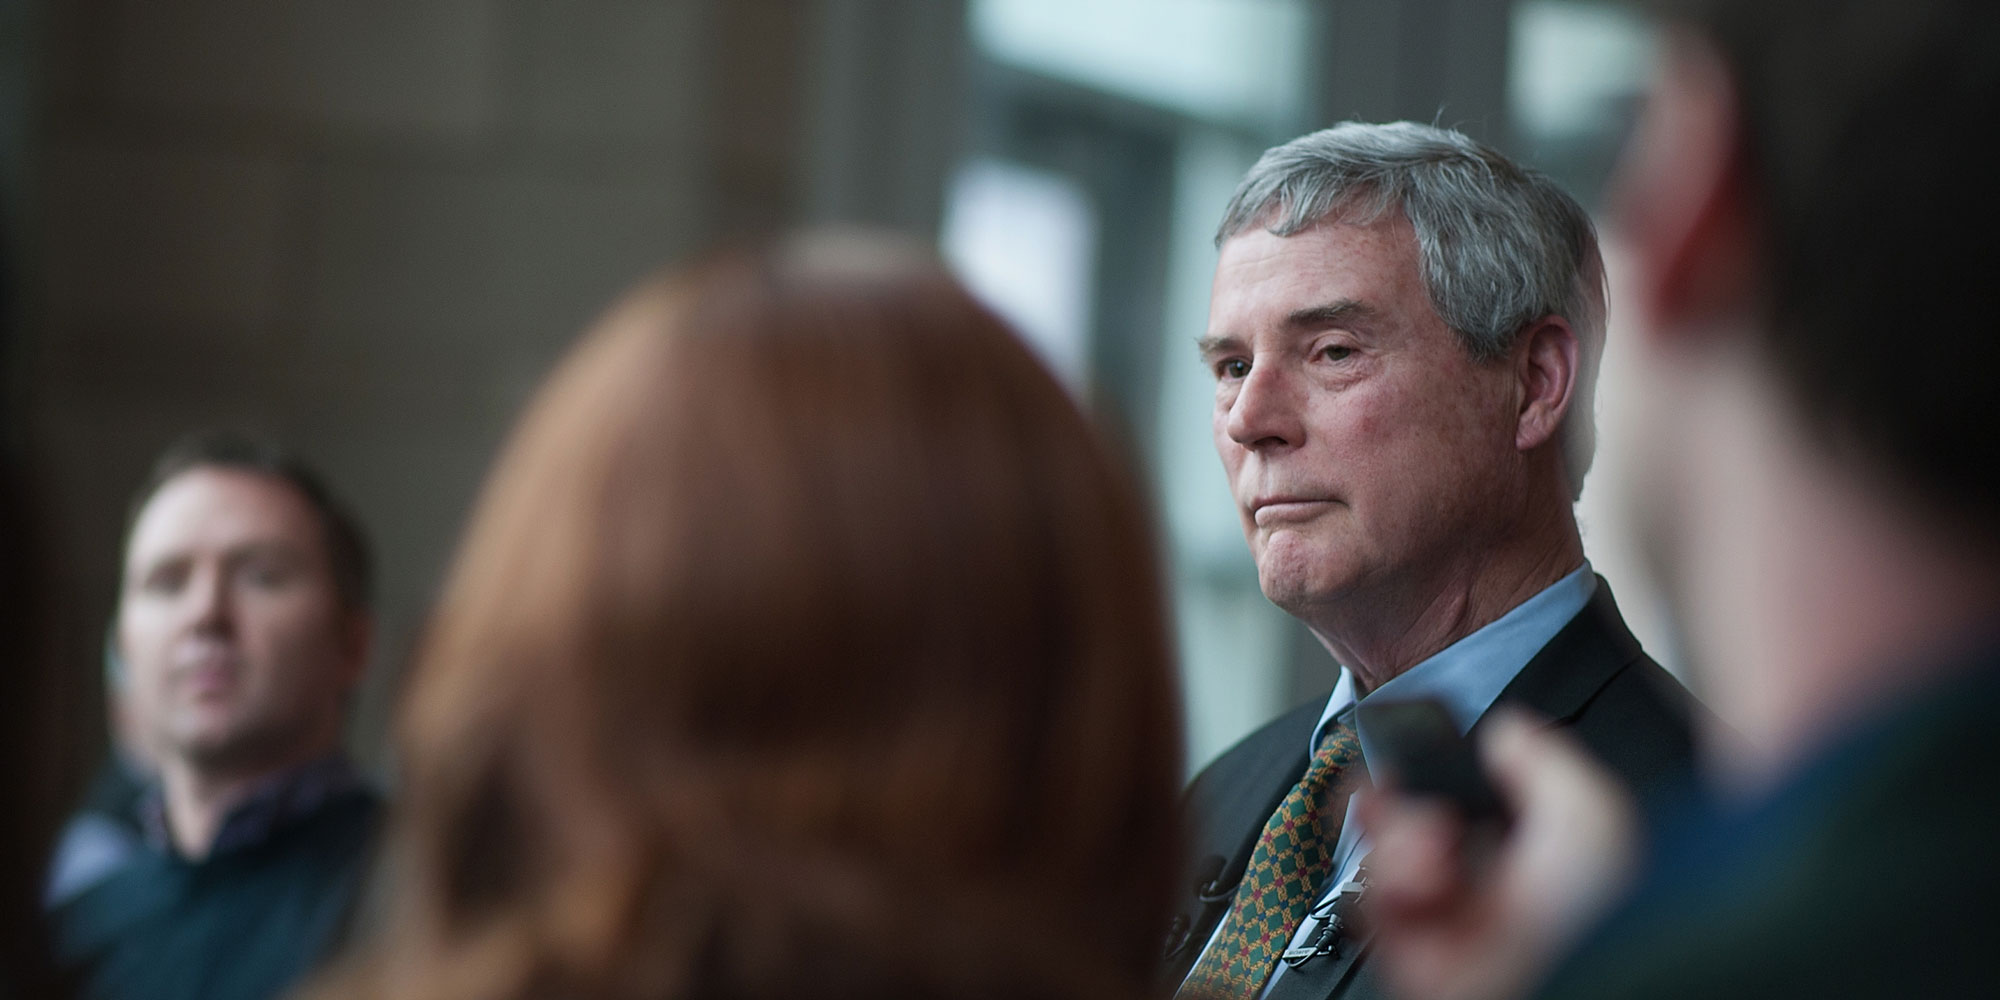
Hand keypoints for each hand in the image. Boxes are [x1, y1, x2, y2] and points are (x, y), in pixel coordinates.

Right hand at [1359, 709, 1639, 999]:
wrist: (1562, 987)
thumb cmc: (1594, 923)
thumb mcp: (1591, 818)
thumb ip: (1549, 762)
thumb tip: (1509, 729)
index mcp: (1531, 854)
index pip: (1469, 799)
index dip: (1436, 771)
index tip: (1418, 750)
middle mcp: (1485, 887)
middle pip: (1412, 824)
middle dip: (1395, 800)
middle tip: (1388, 788)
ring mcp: (1446, 920)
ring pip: (1385, 860)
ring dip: (1396, 843)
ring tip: (1429, 852)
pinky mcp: (1411, 955)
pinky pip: (1370, 905)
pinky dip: (1385, 885)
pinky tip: (1418, 882)